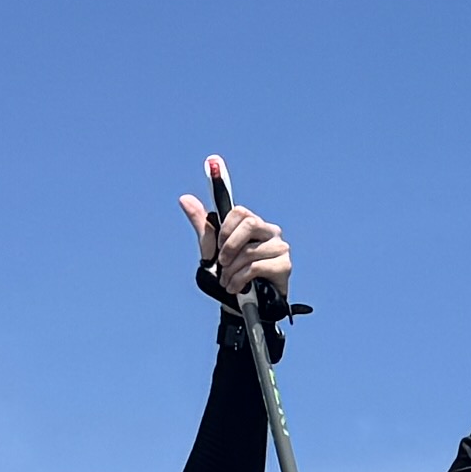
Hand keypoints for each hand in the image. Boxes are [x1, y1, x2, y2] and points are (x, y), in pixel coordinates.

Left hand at [178, 155, 293, 316]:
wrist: (241, 310)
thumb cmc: (229, 279)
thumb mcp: (210, 253)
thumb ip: (203, 228)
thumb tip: (185, 199)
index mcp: (250, 227)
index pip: (238, 209)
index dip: (222, 189)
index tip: (212, 161)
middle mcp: (268, 232)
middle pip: (248, 221)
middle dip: (228, 244)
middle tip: (222, 261)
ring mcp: (279, 247)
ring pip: (249, 249)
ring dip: (232, 270)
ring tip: (229, 282)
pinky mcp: (285, 265)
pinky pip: (257, 265)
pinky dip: (242, 278)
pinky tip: (238, 287)